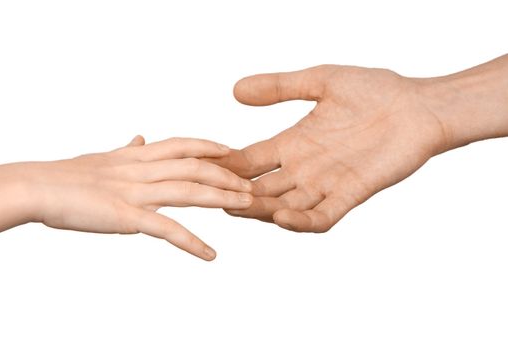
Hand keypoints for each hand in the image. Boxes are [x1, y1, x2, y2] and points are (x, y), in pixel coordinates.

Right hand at [0, 136, 252, 259]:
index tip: (232, 151)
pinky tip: (210, 255)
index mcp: (137, 156)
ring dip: (222, 197)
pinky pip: (167, 229)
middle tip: (252, 183)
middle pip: (194, 166)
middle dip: (227, 175)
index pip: (182, 144)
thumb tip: (140, 137)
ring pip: (189, 191)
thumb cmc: (67, 175)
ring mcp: (136, 192)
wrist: (38, 187)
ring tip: (247, 205)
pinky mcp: (127, 217)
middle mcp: (142, 169)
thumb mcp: (104, 156)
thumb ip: (127, 149)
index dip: (210, 146)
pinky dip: (192, 243)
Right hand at [210, 65, 449, 231]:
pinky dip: (302, 222)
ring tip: (236, 208)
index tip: (200, 166)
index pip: (250, 161)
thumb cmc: (375, 90)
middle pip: (261, 189)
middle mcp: (305, 168)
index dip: (225, 165)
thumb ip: (280, 87)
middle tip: (209, 195)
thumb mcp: (321, 80)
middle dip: (236, 193)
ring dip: (260, 210)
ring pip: (284, 206)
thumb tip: (236, 90)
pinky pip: (322, 216)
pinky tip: (282, 217)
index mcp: (293, 143)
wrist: (419, 106)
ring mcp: (326, 183)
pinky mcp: (351, 194)